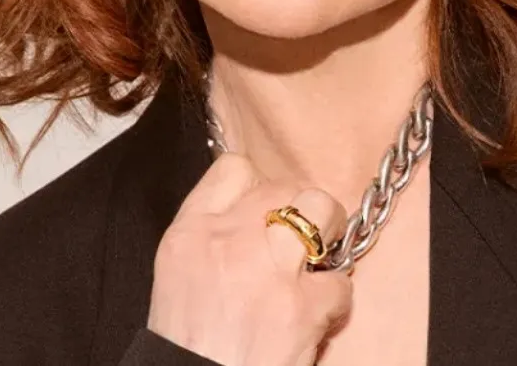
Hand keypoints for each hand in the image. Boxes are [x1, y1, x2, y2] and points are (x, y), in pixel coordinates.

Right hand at [146, 152, 352, 365]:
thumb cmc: (187, 350)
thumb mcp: (176, 280)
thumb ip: (212, 241)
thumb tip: (255, 222)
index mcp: (189, 234)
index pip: (233, 168)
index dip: (259, 187)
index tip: (267, 211)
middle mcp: (227, 241)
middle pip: (284, 185)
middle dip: (299, 212)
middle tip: (299, 244)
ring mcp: (267, 269)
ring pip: (321, 208)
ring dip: (327, 236)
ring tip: (317, 264)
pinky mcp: (301, 307)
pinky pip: (340, 283)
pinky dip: (335, 302)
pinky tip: (317, 318)